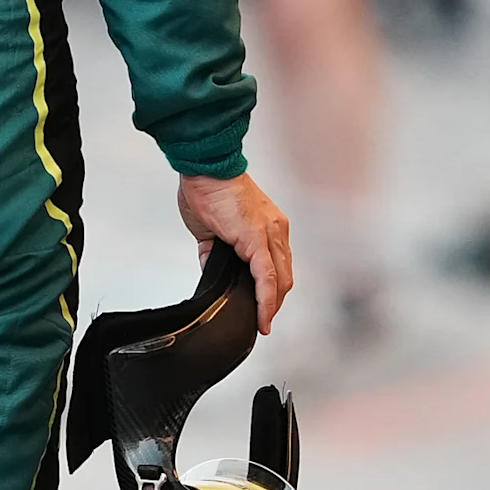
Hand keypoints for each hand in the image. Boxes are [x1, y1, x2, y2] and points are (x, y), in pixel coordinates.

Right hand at [179, 171, 293, 332]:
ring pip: (280, 280)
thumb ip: (215, 251)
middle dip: (275, 302)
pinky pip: (267, 277)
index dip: (272, 289)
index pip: (277, 265)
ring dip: (272, 305)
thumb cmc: (207, 187)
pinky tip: (261, 315)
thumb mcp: (212, 227)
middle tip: (262, 320)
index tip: (264, 307)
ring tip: (261, 322)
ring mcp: (270, 234)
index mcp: (268, 226)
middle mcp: (276, 231)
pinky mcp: (257, 239)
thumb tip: (213, 270)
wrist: (206, 167)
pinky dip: (266, 300)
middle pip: (284, 276)